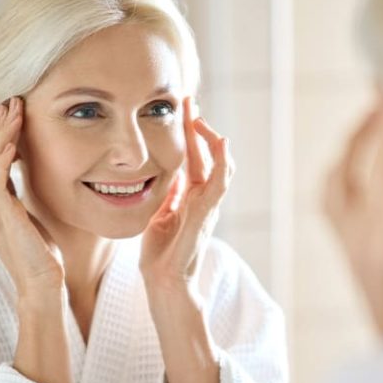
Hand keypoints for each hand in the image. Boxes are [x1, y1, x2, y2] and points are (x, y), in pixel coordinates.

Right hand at [0, 96, 64, 299]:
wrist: (41, 284)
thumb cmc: (42, 254)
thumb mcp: (30, 218)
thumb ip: (21, 199)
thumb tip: (26, 179)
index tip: (11, 112)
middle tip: (11, 101)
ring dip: (2, 135)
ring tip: (14, 111)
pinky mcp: (1, 217)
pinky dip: (3, 159)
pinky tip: (13, 143)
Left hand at [139, 98, 234, 295]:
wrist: (164, 281)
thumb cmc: (161, 254)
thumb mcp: (159, 215)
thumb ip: (169, 195)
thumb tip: (171, 174)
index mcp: (190, 196)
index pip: (194, 157)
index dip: (189, 133)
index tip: (180, 109)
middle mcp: (203, 198)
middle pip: (207, 154)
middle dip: (198, 127)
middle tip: (187, 101)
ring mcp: (207, 205)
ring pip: (219, 164)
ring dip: (210, 138)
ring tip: (198, 117)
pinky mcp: (206, 214)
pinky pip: (220, 183)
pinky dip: (223, 162)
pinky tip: (221, 142)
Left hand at [323, 99, 382, 336]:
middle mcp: (358, 236)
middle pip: (351, 165)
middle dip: (370, 123)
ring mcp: (345, 242)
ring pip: (332, 179)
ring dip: (352, 143)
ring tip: (377, 118)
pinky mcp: (344, 247)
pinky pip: (328, 198)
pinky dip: (341, 168)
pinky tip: (361, 158)